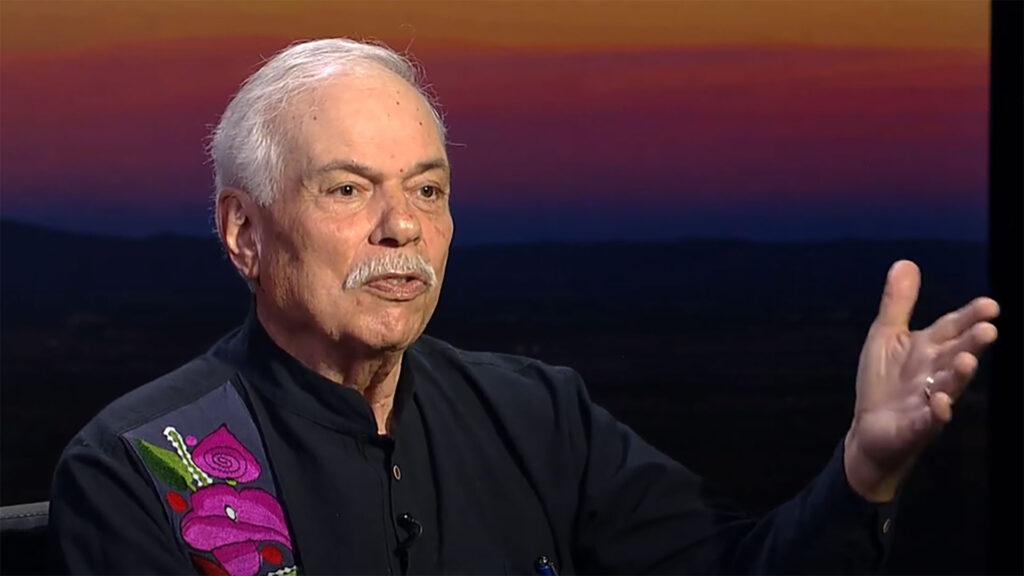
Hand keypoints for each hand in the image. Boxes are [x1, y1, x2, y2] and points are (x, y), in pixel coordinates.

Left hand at [843, 260, 998, 501]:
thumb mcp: (885, 336)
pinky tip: (941, 404)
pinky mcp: (917, 426)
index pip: (951, 328)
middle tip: (988, 329)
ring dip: (958, 374)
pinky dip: (936, 413)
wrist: (871, 431)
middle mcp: (934, 372)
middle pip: (955, 354)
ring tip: (967, 360)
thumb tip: (905, 262)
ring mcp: (929, 400)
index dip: (969, 317)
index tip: (990, 305)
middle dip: (971, 343)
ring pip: (948, 385)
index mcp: (927, 348)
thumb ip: (898, 304)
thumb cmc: (884, 382)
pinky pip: (929, 420)